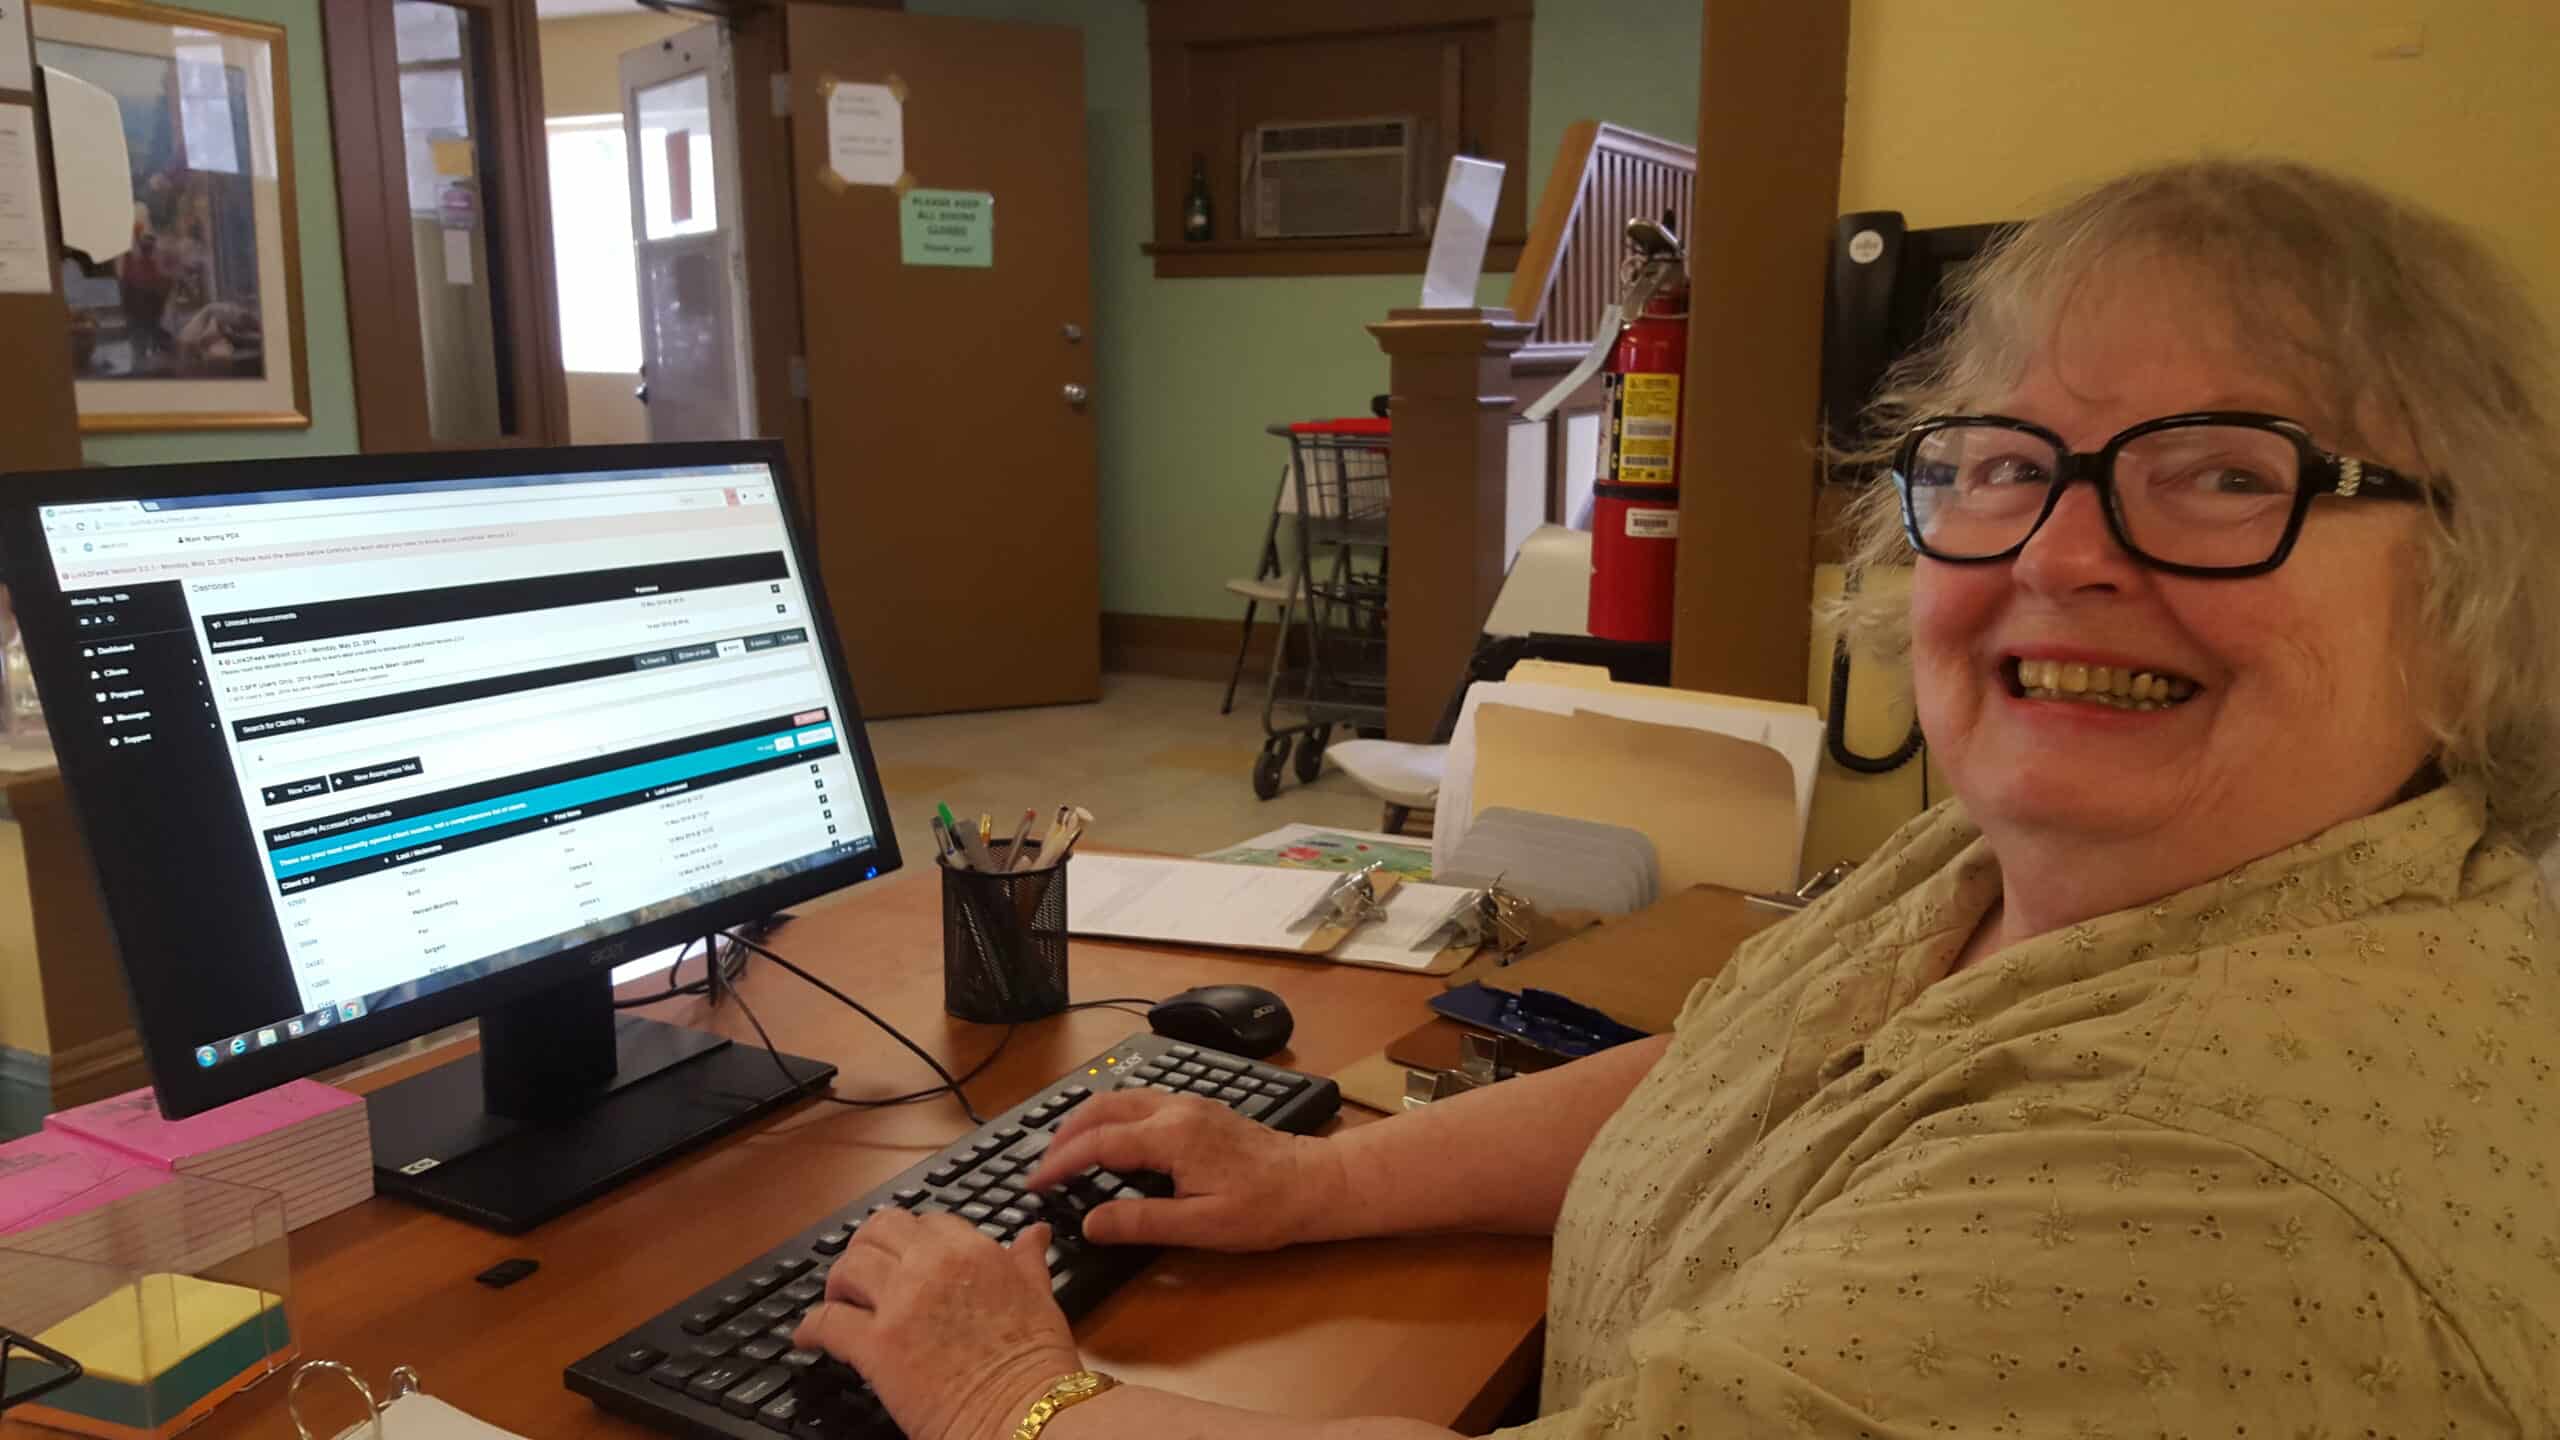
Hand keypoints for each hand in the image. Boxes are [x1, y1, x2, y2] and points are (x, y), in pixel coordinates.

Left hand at [793, 1209, 1079, 1439]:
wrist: (1026, 1411)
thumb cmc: (1035, 1362)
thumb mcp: (1039, 1296)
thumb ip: (1027, 1260)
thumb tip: (1035, 1234)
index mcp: (971, 1250)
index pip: (928, 1222)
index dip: (912, 1239)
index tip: (906, 1257)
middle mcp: (930, 1265)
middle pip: (878, 1231)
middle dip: (866, 1247)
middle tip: (864, 1272)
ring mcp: (899, 1303)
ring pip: (848, 1267)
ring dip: (838, 1282)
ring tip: (839, 1300)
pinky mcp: (875, 1346)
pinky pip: (827, 1322)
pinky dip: (811, 1328)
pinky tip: (807, 1337)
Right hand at [1020, 1090, 1346, 1250]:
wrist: (1314, 1182)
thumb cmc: (1264, 1209)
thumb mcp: (1200, 1227)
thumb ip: (1141, 1223)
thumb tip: (1091, 1222)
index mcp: (1171, 1137)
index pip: (1098, 1143)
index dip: (1060, 1162)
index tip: (1034, 1182)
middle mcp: (1175, 1110)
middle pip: (1102, 1108)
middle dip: (1064, 1134)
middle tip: (1043, 1165)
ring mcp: (1188, 1104)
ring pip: (1120, 1097)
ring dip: (1086, 1120)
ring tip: (1065, 1151)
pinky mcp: (1198, 1108)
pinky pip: (1140, 1100)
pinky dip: (1111, 1115)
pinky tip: (1109, 1138)